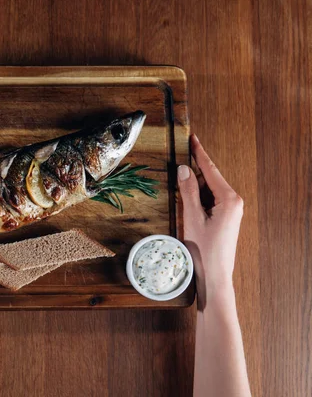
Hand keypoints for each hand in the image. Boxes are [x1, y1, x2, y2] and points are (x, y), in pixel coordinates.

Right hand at [177, 135, 243, 307]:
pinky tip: (187, 198)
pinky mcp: (225, 218)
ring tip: (180, 182)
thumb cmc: (205, 250)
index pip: (211, 170)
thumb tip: (184, 169)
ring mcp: (231, 211)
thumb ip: (188, 192)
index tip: (193, 138)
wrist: (215, 277)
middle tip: (181, 158)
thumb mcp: (192, 218)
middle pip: (210, 178)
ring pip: (209, 190)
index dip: (200, 153)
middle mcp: (234, 202)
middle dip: (195, 170)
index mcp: (229, 199)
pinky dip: (198, 197)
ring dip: (194, 186)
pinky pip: (210, 200)